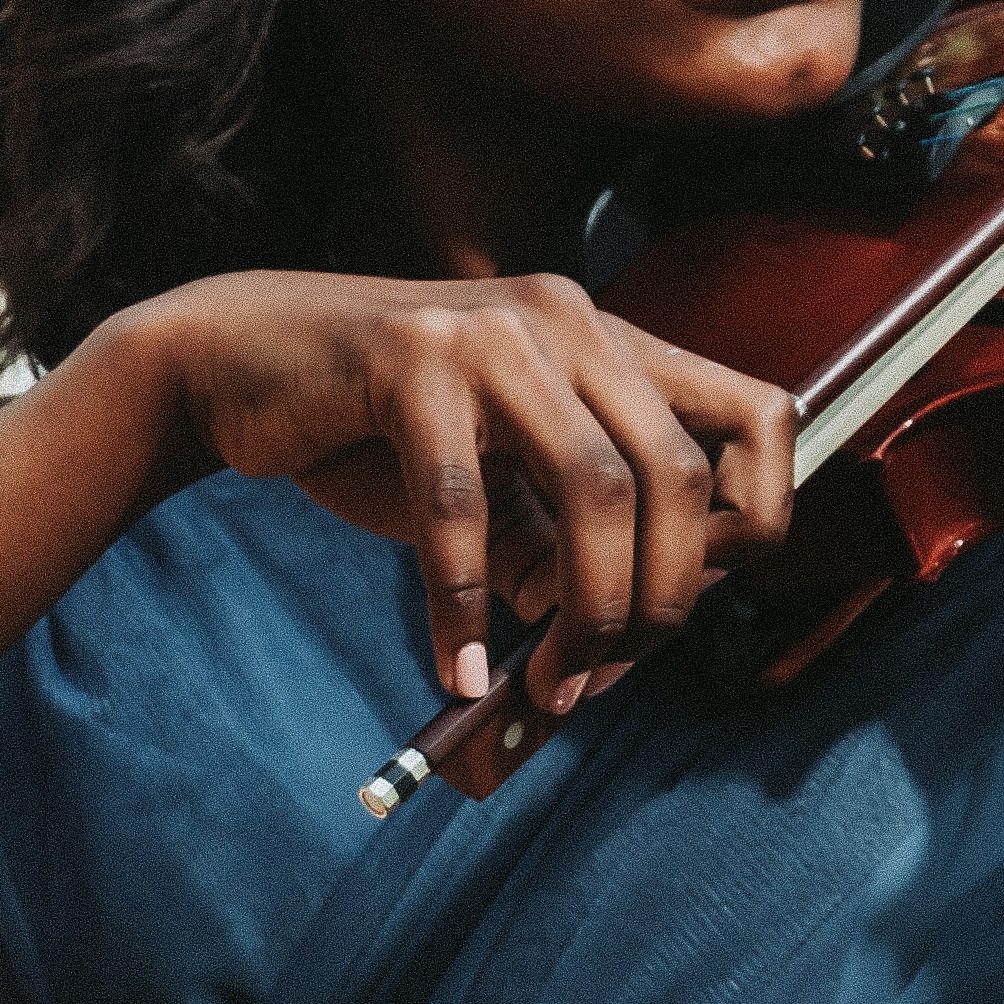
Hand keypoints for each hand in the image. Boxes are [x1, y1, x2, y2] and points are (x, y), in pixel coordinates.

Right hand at [128, 266, 798, 708]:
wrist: (240, 364)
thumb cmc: (381, 435)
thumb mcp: (503, 490)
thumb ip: (573, 545)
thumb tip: (631, 641)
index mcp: (613, 344)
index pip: (763, 419)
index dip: (753, 524)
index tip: (687, 602)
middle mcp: (572, 320)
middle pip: (679, 477)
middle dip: (656, 604)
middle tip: (599, 675)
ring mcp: (494, 330)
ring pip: (596, 490)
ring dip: (584, 612)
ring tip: (544, 683)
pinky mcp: (409, 356)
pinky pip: (462, 507)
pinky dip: (464, 608)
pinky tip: (456, 667)